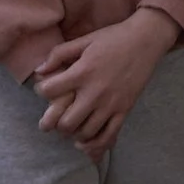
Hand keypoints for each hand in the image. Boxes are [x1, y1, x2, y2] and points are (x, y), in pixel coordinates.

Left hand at [33, 7, 179, 161]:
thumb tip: (39, 71)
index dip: (42, 91)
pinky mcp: (123, 110)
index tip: (44, 90)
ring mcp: (110, 104)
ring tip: (70, 125)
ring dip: (74, 132)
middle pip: (66, 122)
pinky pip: (107, 136)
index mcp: (82, 71)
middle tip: (53, 117)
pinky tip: (85, 141)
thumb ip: (60, 53)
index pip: (50, 91)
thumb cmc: (113, 38)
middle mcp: (94, 92)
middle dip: (55, 123)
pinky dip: (94, 144)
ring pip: (85, 133)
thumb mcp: (85, 40)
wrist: (145, 40)